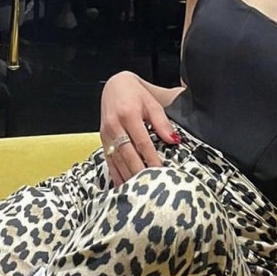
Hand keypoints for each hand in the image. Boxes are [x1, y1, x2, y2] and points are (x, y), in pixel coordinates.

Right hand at [99, 72, 178, 186]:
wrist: (114, 85)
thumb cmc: (135, 93)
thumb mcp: (152, 103)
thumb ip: (162, 122)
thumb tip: (173, 140)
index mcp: (128, 114)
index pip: (142, 142)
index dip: (152, 159)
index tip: (162, 172)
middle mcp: (115, 125)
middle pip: (128, 154)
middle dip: (140, 171)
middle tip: (151, 186)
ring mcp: (106, 133)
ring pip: (117, 160)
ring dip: (128, 176)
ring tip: (139, 190)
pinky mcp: (102, 139)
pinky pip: (108, 160)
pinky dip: (116, 174)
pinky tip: (124, 185)